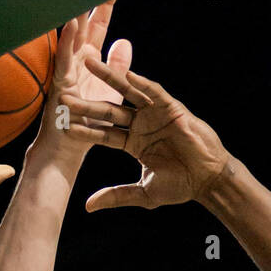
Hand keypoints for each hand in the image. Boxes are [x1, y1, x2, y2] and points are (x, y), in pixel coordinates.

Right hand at [34, 0, 131, 163]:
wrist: (68, 148)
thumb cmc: (87, 123)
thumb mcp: (110, 91)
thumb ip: (117, 67)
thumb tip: (124, 42)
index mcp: (89, 60)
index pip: (98, 25)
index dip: (105, 7)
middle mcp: (76, 61)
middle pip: (84, 24)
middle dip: (88, 3)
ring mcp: (66, 71)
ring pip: (71, 36)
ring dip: (76, 14)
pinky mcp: (60, 85)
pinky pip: (63, 61)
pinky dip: (66, 42)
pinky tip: (71, 23)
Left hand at [65, 57, 230, 209]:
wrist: (206, 179)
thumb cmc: (179, 186)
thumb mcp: (143, 193)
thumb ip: (116, 196)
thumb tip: (88, 206)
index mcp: (133, 144)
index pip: (104, 135)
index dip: (85, 130)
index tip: (63, 125)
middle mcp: (140, 125)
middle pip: (109, 111)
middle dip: (87, 104)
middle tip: (64, 97)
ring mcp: (154, 114)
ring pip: (127, 93)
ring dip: (109, 78)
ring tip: (89, 64)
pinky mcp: (170, 107)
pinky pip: (153, 91)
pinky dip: (140, 82)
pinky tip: (126, 73)